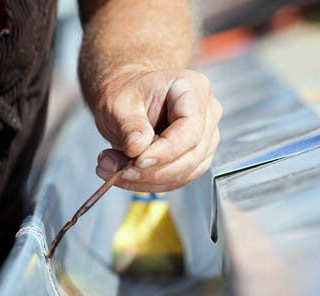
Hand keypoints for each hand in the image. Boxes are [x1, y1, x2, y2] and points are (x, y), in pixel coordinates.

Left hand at [92, 67, 221, 191]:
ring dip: (147, 179)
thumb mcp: (119, 104)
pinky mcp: (196, 157)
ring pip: (185, 171)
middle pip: (191, 153)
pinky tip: (125, 176)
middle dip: (152, 170)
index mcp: (191, 88)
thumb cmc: (126, 94)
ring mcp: (205, 137)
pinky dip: (150, 183)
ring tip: (113, 170)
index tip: (137, 161)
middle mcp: (206, 112)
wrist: (127, 100)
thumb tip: (136, 148)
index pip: (190, 128)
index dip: (165, 150)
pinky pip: (178, 178)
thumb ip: (129, 125)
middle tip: (117, 170)